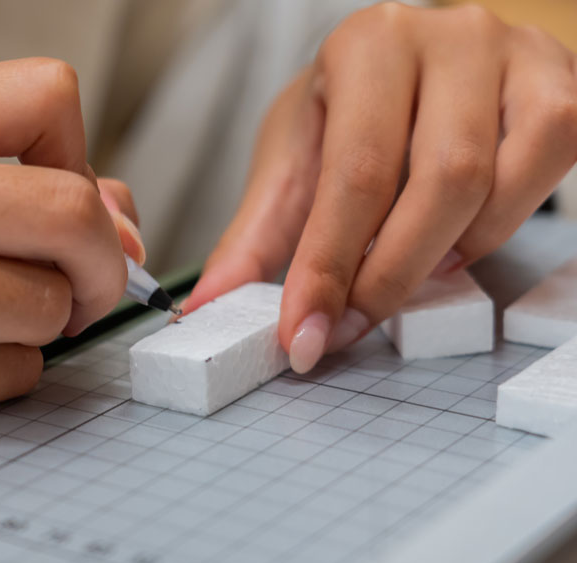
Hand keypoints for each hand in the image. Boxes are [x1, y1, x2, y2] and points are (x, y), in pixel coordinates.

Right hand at [0, 58, 140, 431]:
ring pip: (44, 305)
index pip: (44, 95)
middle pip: (66, 211)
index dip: (79, 157)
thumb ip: (38, 191)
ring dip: (39, 328)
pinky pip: (9, 373)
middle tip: (80, 289)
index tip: (59, 205)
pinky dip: (2, 376)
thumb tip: (127, 235)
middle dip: (99, 265)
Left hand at [182, 3, 576, 372]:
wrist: (426, 65)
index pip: (355, 173)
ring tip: (397, 272)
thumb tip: (208, 305)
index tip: (303, 337)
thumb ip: (255, 236)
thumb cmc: (356, 114)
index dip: (327, 269)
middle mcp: (449, 37)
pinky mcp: (562, 89)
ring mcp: (515, 59)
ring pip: (493, 189)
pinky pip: (541, 181)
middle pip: (439, 183)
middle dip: (386, 279)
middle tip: (346, 328)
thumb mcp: (295, 161)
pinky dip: (493, 232)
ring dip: (440, 258)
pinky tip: (452, 242)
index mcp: (366, 46)